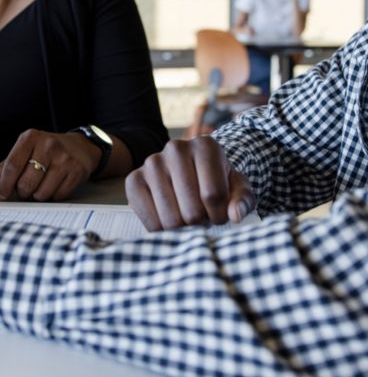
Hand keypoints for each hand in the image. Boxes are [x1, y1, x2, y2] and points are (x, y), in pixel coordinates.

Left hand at [0, 129, 100, 200]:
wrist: (80, 147)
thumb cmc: (48, 150)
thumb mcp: (25, 151)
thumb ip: (5, 167)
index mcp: (30, 138)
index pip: (12, 165)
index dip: (4, 184)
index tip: (2, 193)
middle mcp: (48, 146)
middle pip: (26, 183)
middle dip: (22, 192)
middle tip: (25, 189)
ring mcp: (64, 159)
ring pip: (41, 193)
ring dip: (37, 195)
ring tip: (41, 185)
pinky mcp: (77, 171)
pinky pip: (58, 196)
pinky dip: (53, 196)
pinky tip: (55, 185)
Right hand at [125, 136, 254, 230]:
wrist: (190, 176)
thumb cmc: (217, 183)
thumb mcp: (237, 189)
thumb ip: (243, 201)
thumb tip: (235, 215)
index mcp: (205, 146)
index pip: (214, 196)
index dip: (220, 215)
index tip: (220, 214)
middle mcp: (175, 148)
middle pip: (192, 210)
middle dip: (201, 223)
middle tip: (202, 217)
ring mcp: (152, 163)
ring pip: (171, 219)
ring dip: (183, 229)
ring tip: (187, 216)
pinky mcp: (134, 180)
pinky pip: (150, 221)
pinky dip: (162, 230)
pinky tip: (169, 219)